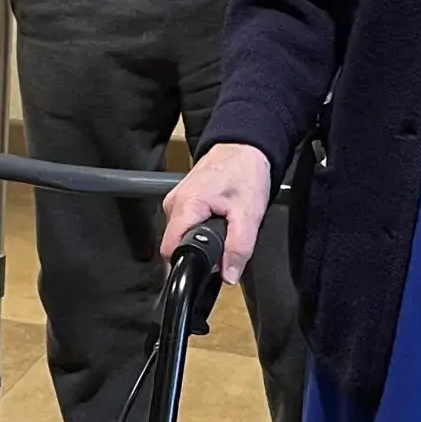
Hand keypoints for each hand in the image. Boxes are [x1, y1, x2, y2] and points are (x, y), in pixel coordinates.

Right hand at [160, 142, 275, 284]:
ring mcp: (176, 199)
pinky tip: (218, 216)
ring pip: (182, 234)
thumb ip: (239, 248)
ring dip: (202, 237)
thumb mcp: (249, 214)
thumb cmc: (245, 171)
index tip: (210, 263)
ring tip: (224, 224)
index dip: (191, 263)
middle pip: (177, 244)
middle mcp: (173, 203)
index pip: (171, 250)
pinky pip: (186, 223)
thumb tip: (228, 275)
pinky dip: (202, 226)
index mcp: (185, 206)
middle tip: (225, 238)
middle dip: (202, 250)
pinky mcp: (182, 198)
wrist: (245, 146)